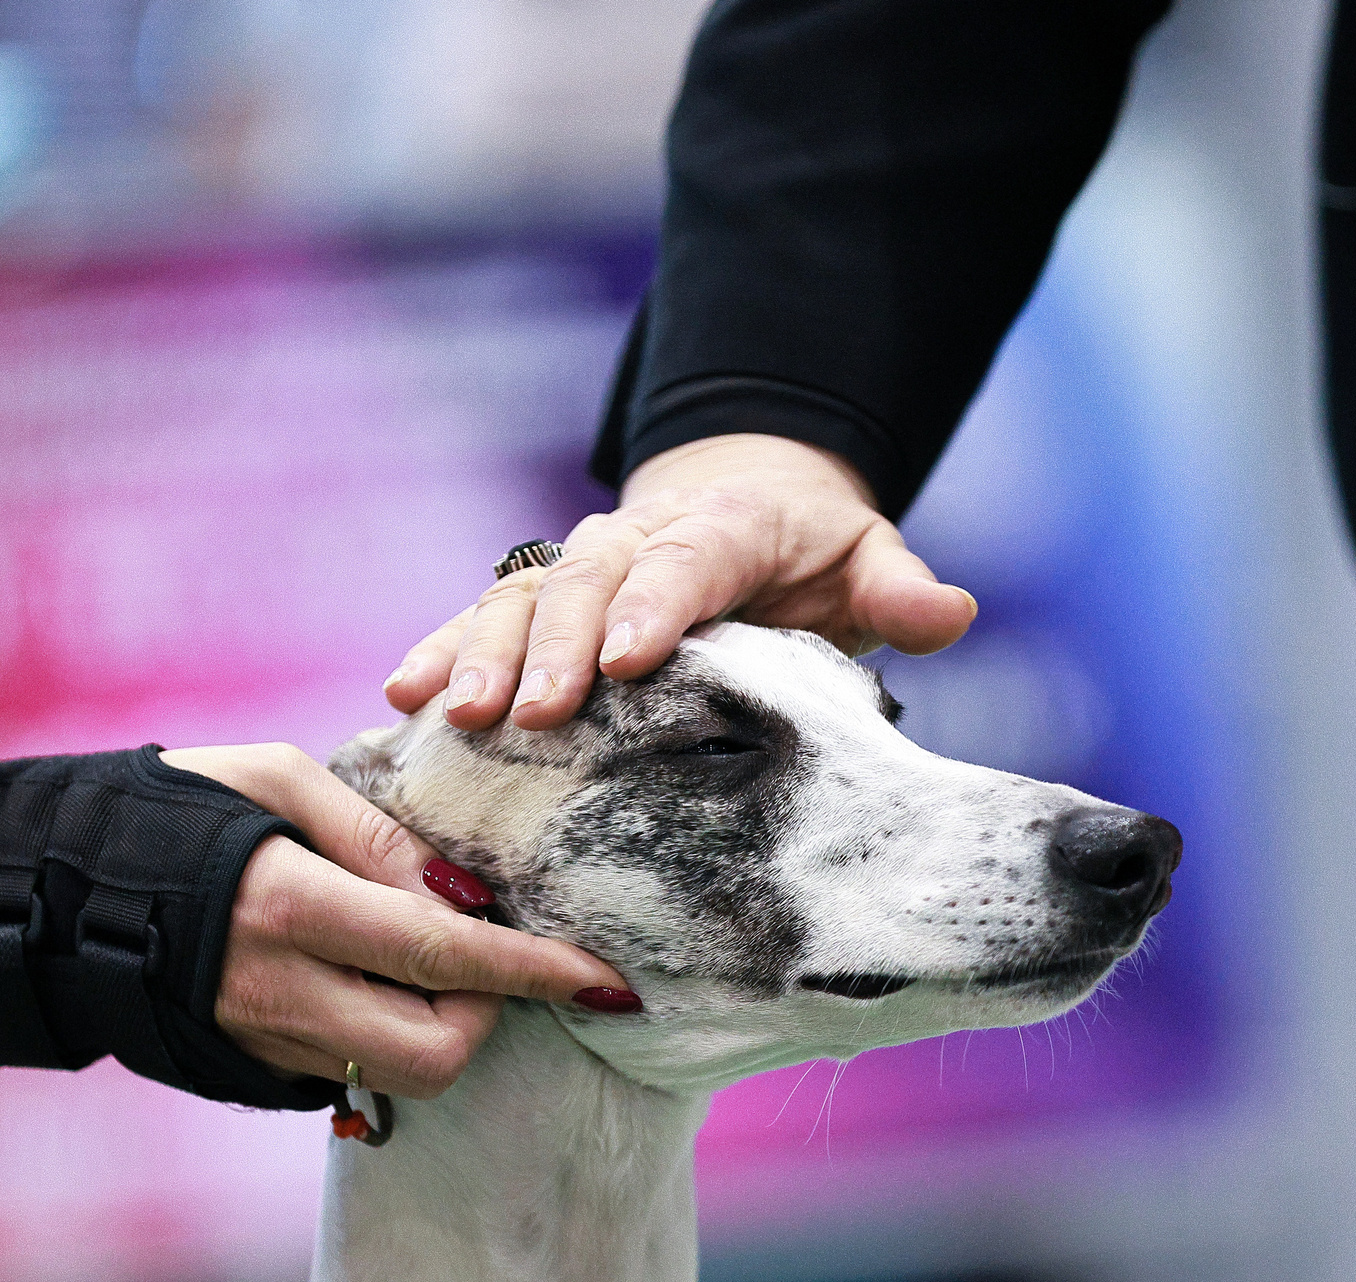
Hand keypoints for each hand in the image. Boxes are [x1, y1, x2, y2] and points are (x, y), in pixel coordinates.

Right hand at [159, 744, 629, 1097]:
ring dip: (440, 1026)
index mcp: (291, 908)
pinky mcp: (253, 1068)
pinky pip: (353, 1071)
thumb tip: (467, 895)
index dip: (537, 972)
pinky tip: (371, 983)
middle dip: (487, 1010)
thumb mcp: (272, 779)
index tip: (608, 980)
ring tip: (421, 961)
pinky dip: (388, 1033)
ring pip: (402, 1074)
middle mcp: (282, 993)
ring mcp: (265, 1042)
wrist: (47, 893)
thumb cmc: (167, 812)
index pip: (446, 956)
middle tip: (477, 951)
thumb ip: (378, 834)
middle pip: (439, 1050)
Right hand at [384, 433, 979, 730]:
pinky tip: (405, 698)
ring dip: (483, 653)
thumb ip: (899, 590)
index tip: (629, 660)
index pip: (688, 562)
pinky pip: (482, 618)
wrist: (740, 494)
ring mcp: (580, 567)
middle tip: (536, 712)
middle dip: (557, 646)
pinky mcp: (539, 600)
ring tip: (454, 712)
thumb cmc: (808, 549)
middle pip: (588, 582)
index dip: (656, 606)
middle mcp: (637, 539)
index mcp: (724, 527)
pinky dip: (442, 651)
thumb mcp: (866, 558)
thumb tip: (950, 613)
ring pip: (521, 598)